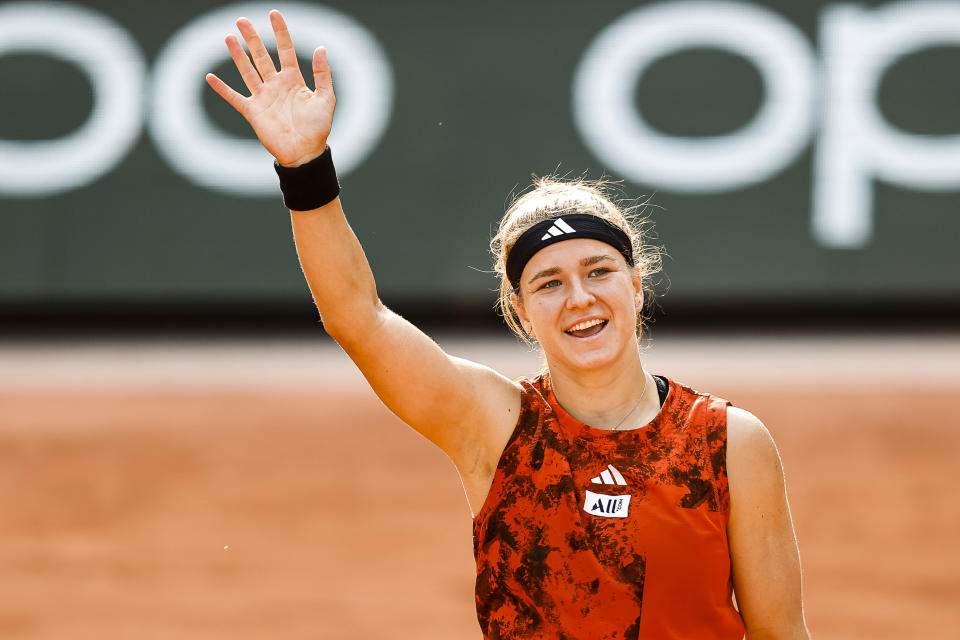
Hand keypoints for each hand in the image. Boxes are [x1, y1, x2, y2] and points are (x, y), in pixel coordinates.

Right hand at [205, 10, 334, 166]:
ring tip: (228, 37)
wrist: (304, 153)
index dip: (280, 32)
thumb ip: (323, 74)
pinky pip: (234, 97)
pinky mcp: (253, 111)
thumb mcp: (326, 99)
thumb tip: (321, 48)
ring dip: (238, 55)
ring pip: (247, 71)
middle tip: (242, 20)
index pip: (285, 50)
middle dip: (252, 38)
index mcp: (294, 80)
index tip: (274, 14)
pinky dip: (222, 89)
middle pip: (261, 56)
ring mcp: (263, 97)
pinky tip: (210, 77)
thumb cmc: (318, 128)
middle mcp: (276, 85)